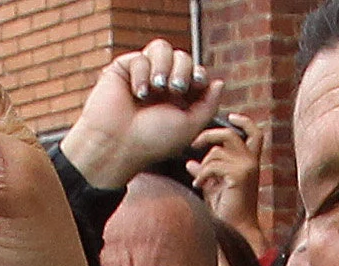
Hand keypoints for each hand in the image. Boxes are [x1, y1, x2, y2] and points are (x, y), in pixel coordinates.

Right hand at [60, 40, 223, 190]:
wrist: (118, 144)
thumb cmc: (153, 140)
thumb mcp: (190, 126)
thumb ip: (208, 104)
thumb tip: (219, 82)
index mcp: (180, 98)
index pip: (196, 72)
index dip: (199, 73)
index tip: (197, 83)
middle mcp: (162, 84)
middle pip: (182, 57)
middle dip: (183, 70)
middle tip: (175, 89)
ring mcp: (143, 75)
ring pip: (162, 48)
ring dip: (164, 65)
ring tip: (158, 87)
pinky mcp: (123, 69)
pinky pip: (139, 57)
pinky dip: (141, 73)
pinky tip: (137, 93)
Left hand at [190, 115, 265, 248]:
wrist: (237, 228)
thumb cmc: (227, 209)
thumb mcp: (214, 185)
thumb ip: (205, 171)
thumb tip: (190, 163)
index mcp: (250, 161)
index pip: (255, 133)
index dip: (244, 121)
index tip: (230, 116)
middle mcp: (251, 162)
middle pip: (230, 134)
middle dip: (209, 135)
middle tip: (194, 144)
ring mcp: (247, 168)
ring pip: (216, 152)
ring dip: (203, 165)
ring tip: (198, 180)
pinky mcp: (239, 176)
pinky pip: (213, 166)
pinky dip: (202, 175)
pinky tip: (198, 185)